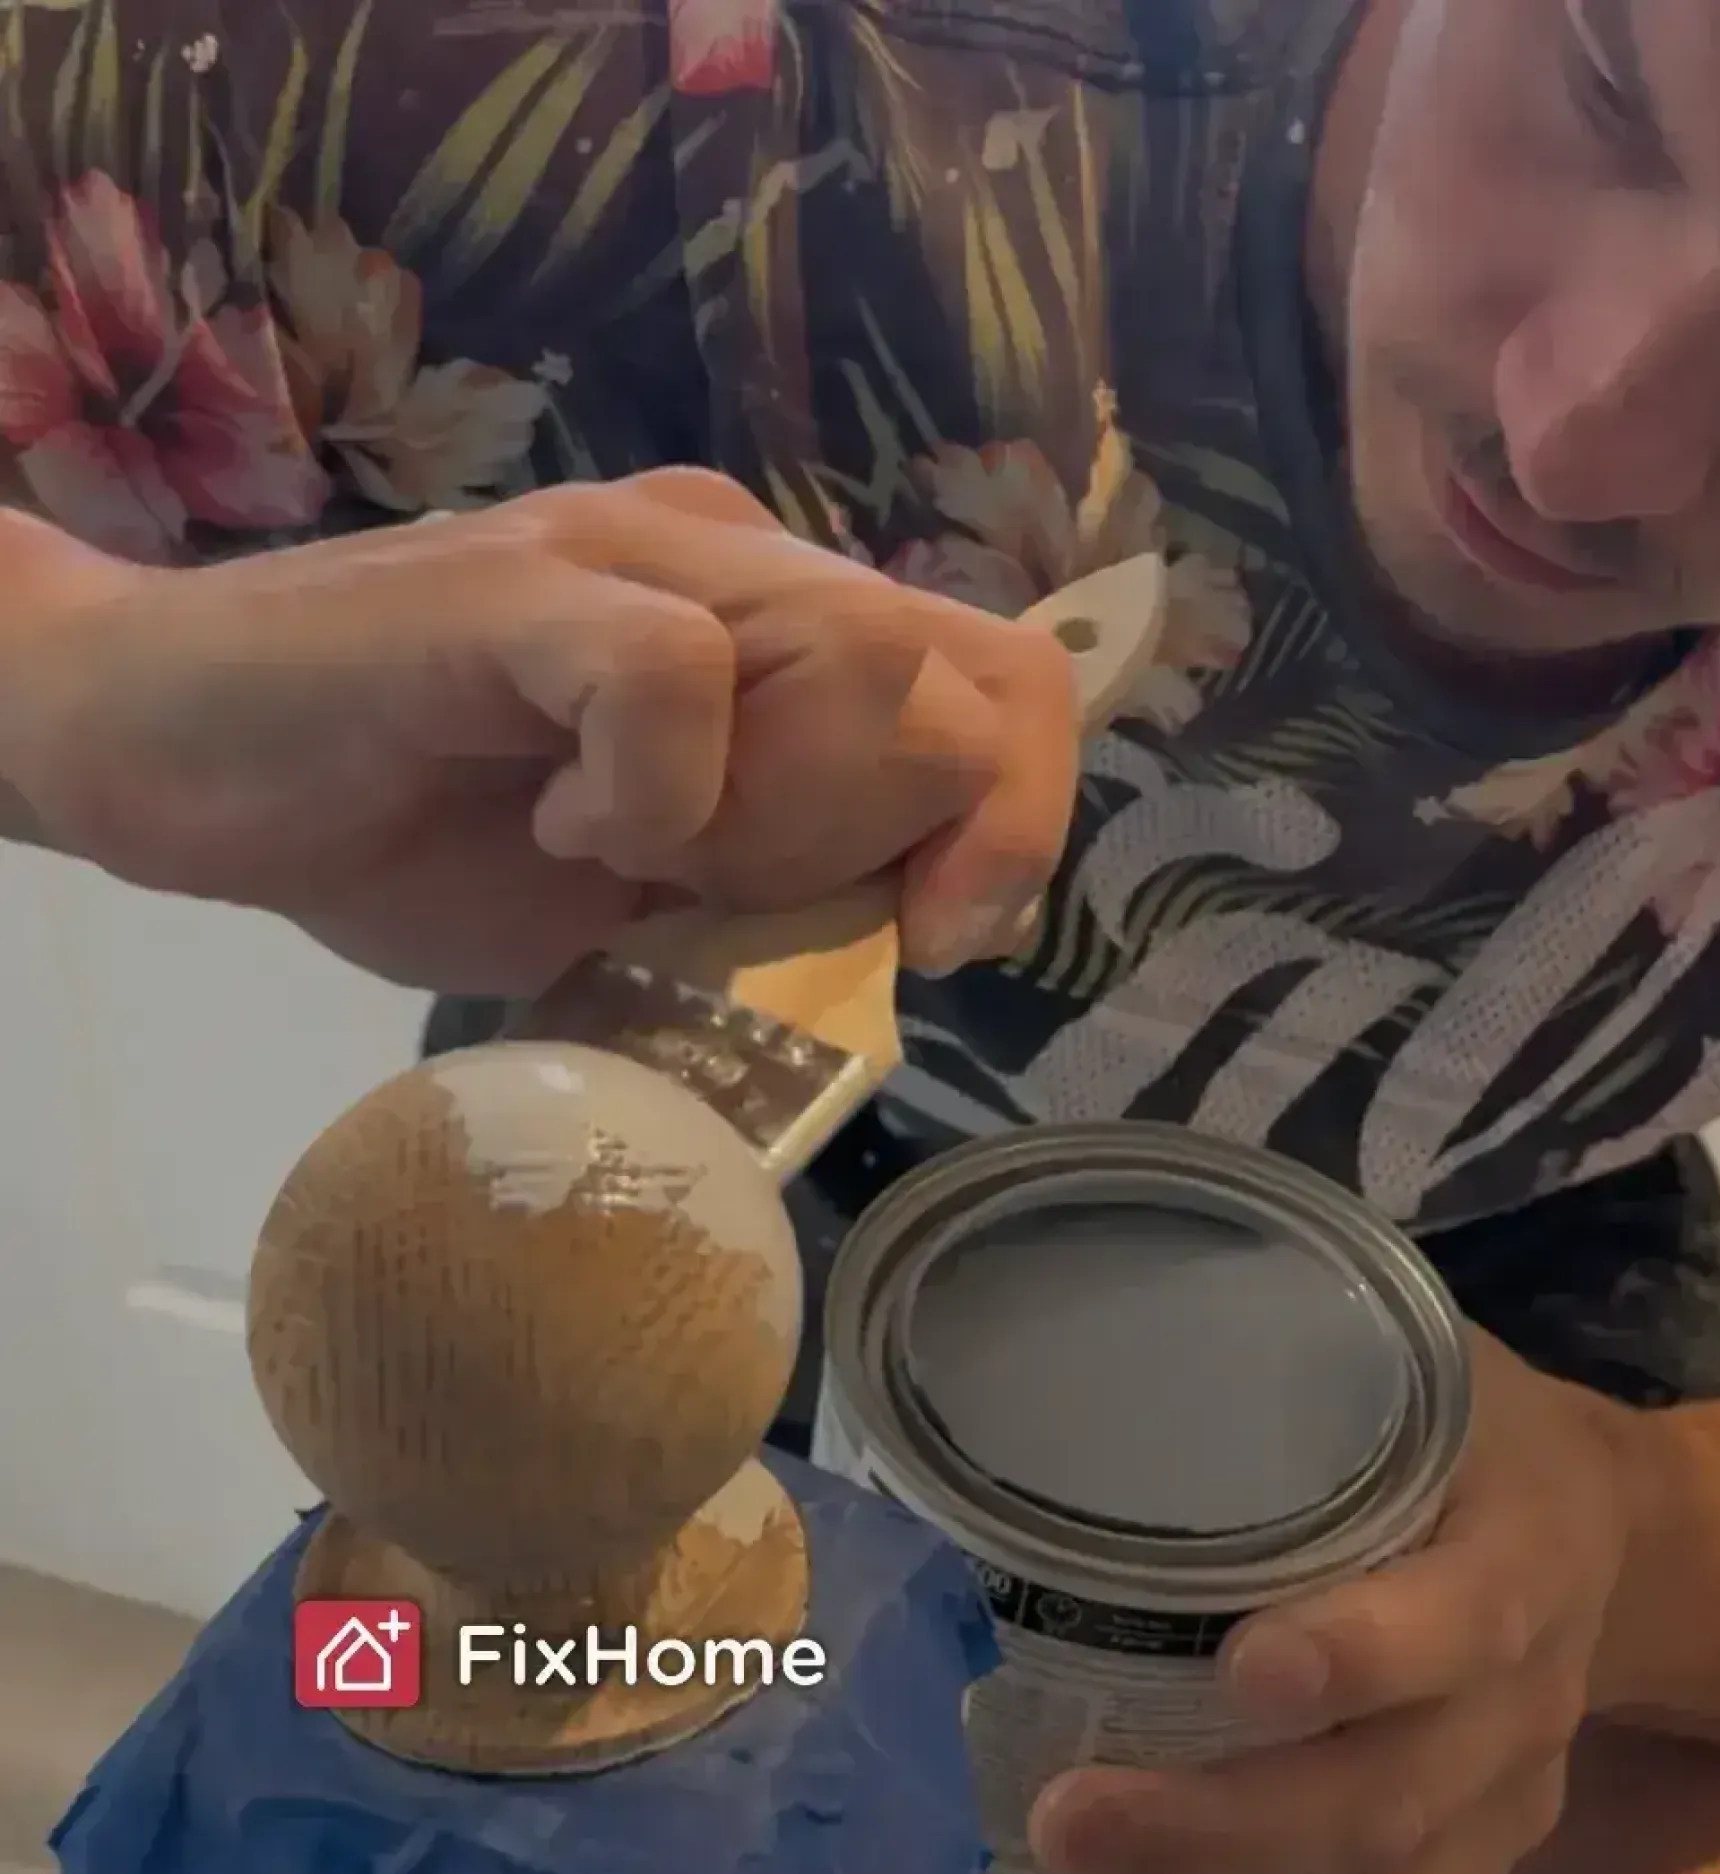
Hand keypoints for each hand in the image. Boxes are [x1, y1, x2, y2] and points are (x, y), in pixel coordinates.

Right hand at [0, 470, 1081, 989]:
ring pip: (863, 655)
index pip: (1007, 683)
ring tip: (630, 859)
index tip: (937, 940)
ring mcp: (628, 553)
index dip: (1020, 822)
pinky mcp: (520, 586)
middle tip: (724, 896)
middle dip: (886, 839)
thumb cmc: (407, 831)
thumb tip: (921, 923)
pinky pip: (676, 673)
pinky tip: (561, 832)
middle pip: (964, 674)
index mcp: (785, 621)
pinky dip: (652, 794)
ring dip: (780, 815)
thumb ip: (796, 886)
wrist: (165, 756)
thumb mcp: (655, 896)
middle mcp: (734, 556)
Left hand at [1029, 1331, 1637, 1873]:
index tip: (1246, 1669)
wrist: (1603, 1530)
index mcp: (1528, 1546)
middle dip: (1229, 1824)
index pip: (1468, 1617)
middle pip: (1397, 1794)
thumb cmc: (1468, 1428)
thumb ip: (1304, 1360)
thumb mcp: (1420, 1361)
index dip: (1366, 1653)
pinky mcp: (1477, 1856)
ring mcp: (1506, 1795)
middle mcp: (1527, 1694)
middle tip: (1068, 1816)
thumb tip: (1107, 1322)